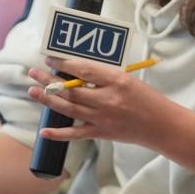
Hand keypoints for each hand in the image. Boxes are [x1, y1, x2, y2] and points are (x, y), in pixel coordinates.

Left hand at [27, 57, 176, 149]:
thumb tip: (75, 71)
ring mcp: (102, 118)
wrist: (161, 125)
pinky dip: (58, 133)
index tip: (51, 59)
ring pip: (69, 109)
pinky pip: (75, 134)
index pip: (83, 70)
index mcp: (116, 80)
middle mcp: (107, 99)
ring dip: (48, 100)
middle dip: (49, 81)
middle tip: (34, 73)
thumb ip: (103, 77)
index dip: (64, 64)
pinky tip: (44, 130)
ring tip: (33, 91)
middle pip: (71, 89)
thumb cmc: (146, 98)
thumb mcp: (127, 79)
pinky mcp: (101, 133)